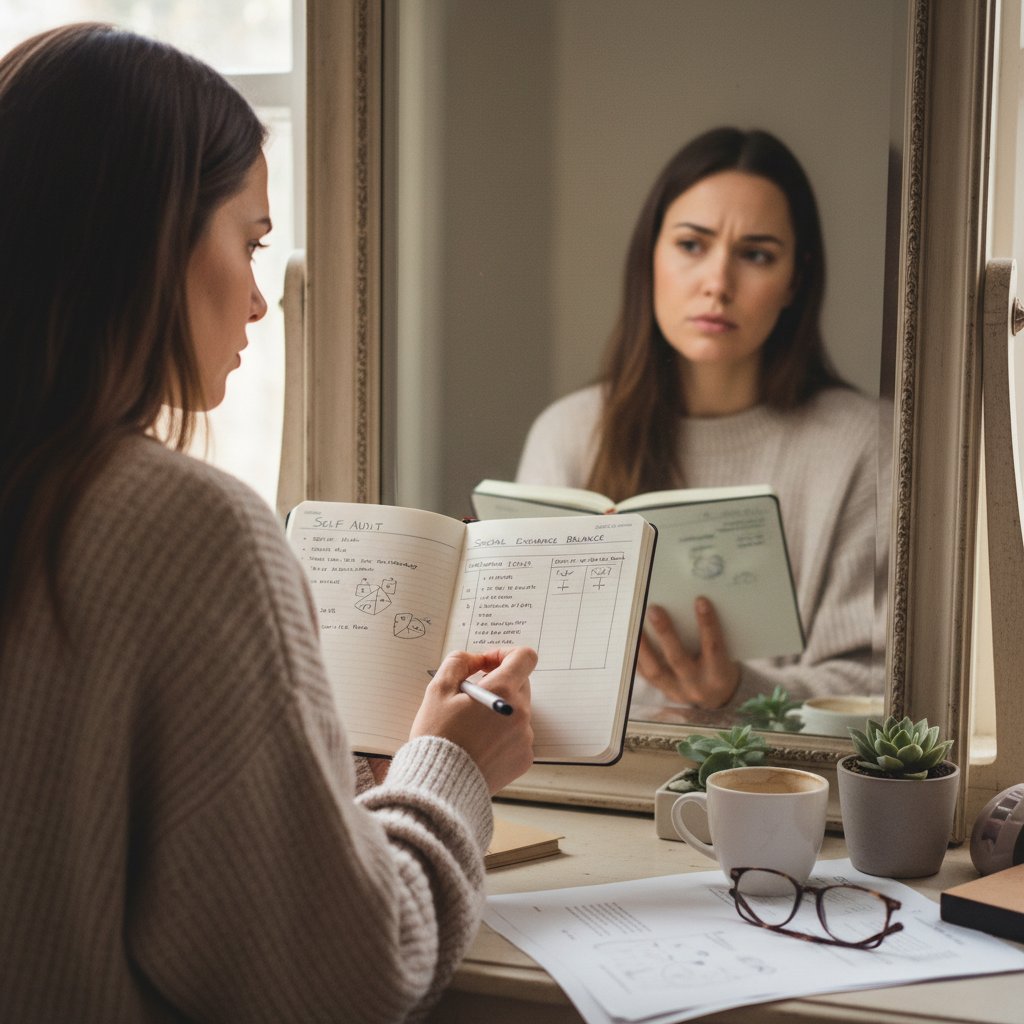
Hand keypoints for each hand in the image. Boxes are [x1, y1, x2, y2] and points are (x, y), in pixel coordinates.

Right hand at [410, 646, 535, 793]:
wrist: (440, 786)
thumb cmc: (437, 738)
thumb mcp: (438, 690)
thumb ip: (458, 663)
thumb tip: (474, 659)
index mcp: (503, 692)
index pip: (524, 657)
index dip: (504, 654)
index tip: (486, 664)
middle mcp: (521, 713)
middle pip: (519, 684)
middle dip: (497, 683)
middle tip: (470, 697)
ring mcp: (525, 738)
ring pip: (517, 711)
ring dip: (499, 711)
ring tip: (470, 727)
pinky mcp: (524, 758)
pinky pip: (517, 736)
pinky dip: (502, 734)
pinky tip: (479, 745)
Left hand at [637, 599, 739, 709]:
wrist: (717, 701)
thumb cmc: (720, 669)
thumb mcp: (726, 657)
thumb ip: (712, 638)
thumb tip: (695, 605)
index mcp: (719, 674)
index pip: (713, 647)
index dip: (707, 624)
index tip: (700, 601)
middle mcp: (697, 685)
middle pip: (678, 658)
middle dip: (665, 633)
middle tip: (654, 609)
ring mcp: (678, 691)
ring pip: (656, 670)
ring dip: (643, 647)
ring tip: (635, 625)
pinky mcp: (664, 692)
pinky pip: (645, 676)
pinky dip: (637, 658)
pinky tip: (630, 640)